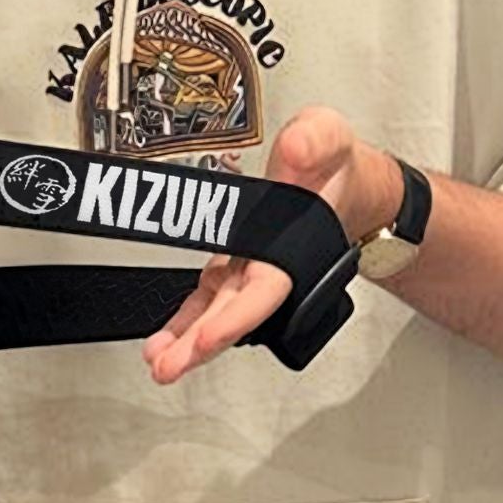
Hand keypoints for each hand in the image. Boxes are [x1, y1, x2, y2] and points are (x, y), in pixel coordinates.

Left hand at [142, 105, 398, 384]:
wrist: (342, 180)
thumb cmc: (335, 165)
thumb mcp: (330, 136)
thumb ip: (316, 140)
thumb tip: (297, 147)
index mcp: (294, 247)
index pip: (265, 290)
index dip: (238, 315)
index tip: (211, 335)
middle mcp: (269, 266)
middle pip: (234, 314)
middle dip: (202, 343)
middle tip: (171, 366)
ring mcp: (247, 269)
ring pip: (215, 313)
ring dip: (187, 342)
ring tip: (160, 364)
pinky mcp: (231, 265)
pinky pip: (204, 299)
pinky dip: (184, 322)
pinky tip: (162, 343)